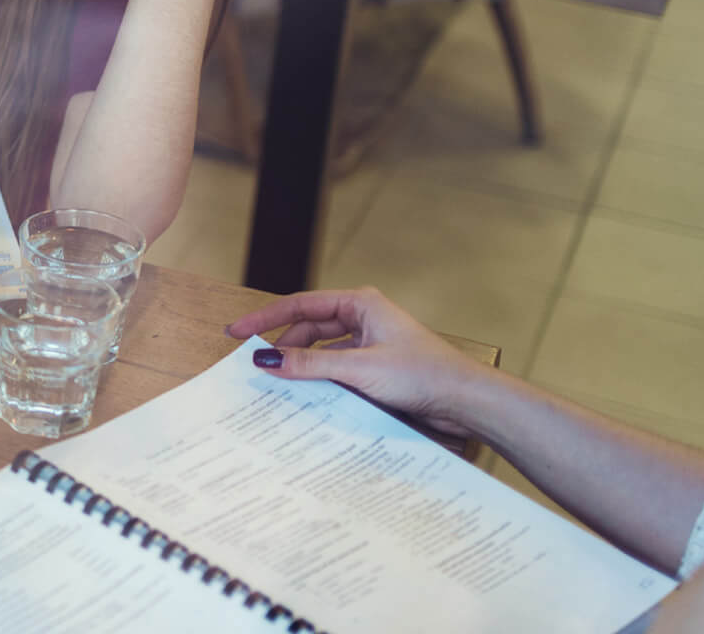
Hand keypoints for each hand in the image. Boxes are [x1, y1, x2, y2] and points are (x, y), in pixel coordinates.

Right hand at [224, 287, 492, 438]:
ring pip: (322, 351)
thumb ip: (310, 364)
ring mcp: (370, 343)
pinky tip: (307, 394)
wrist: (466, 400)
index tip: (237, 332)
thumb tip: (266, 359)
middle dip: (282, 346)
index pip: (300, 305)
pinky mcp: (376, 367)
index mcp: (360, 303)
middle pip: (308, 328)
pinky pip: (336, 368)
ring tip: (278, 384)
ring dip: (302, 365)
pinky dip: (320, 379)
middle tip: (254, 366)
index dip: (265, 318)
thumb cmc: (423, 374)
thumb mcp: (359, 368)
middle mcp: (363, 318)